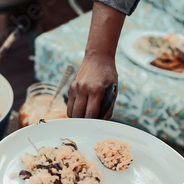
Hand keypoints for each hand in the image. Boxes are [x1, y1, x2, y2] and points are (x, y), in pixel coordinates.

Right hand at [67, 1, 124, 118]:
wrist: (97, 57)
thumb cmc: (108, 74)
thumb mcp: (113, 90)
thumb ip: (109, 106)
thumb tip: (103, 121)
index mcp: (96, 90)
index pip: (91, 114)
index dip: (93, 123)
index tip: (96, 126)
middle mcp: (83, 89)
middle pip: (78, 115)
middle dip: (84, 122)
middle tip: (90, 124)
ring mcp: (75, 88)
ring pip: (71, 112)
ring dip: (77, 118)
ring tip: (85, 118)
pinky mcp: (70, 88)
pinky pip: (69, 105)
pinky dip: (74, 110)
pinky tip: (81, 109)